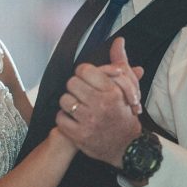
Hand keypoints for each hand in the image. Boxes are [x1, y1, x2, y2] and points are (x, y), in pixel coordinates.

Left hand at [56, 38, 143, 166]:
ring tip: (76, 107)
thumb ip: (120, 63)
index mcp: (112, 91)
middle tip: (80, 94)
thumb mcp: (127, 88)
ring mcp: (88, 121)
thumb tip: (118, 41)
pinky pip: (60, 119)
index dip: (82, 73)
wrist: (126, 145)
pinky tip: (72, 119)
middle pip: (71, 83)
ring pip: (64, 100)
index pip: (84, 70)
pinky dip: (63, 119)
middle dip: (74, 88)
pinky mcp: (79, 136)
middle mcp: (100, 105)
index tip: (86, 80)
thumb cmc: (124, 113)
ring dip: (68, 103)